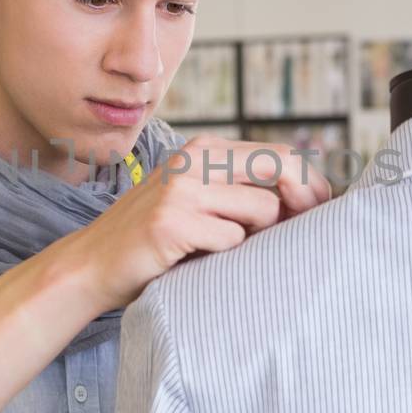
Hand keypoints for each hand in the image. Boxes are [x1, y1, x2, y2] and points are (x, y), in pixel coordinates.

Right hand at [54, 134, 333, 310]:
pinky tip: (196, 259)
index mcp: (204, 148)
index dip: (310, 184)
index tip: (320, 212)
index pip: (278, 154)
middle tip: (304, 232)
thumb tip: (310, 199)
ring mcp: (181, 188)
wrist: (91, 264)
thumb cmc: (154, 239)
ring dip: (254, 238)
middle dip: (304, 202)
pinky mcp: (172, 221)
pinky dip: (224, 257)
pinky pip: (232, 240)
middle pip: (280, 169)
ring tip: (223, 249)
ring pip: (261, 209)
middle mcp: (193, 158)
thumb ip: (240, 189)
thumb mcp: (197, 198)